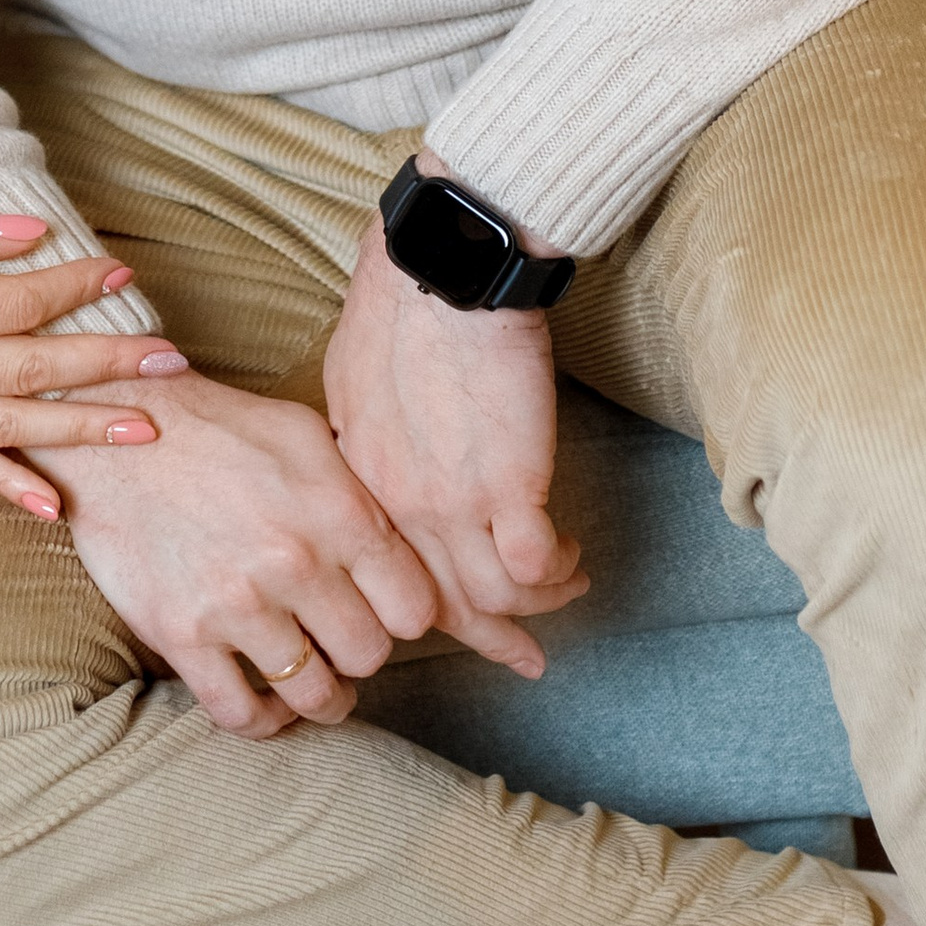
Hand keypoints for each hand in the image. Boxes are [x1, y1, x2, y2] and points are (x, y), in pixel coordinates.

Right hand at [0, 193, 187, 518]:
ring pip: (10, 428)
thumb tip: (31, 235)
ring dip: (81, 430)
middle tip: (172, 362)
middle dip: (106, 364)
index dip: (75, 285)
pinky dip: (6, 487)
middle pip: (29, 368)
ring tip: (146, 430)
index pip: (15, 301)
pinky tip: (54, 505)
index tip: (125, 272)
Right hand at [48, 371, 440, 738]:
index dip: (406, 615)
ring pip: (314, 694)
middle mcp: (294, 562)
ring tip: (318, 686)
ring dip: (323, 698)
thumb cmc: (217, 427)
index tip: (387, 613)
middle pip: (368, 655)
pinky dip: (264, 721)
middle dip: (362, 653)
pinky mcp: (183, 634)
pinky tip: (269, 704)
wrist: (118, 433)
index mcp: (337, 511)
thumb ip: (357, 492)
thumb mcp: (304, 433)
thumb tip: (402, 541)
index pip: (414, 608)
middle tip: (344, 642)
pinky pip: (241, 713)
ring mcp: (237, 604)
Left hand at [322, 213, 586, 673]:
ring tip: (567, 580)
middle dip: (490, 637)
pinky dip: (556, 571)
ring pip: (493, 595)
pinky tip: (572, 554)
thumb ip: (364, 431)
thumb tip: (379, 451)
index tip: (462, 625)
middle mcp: (401, 504)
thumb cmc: (399, 301)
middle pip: (442, 605)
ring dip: (537, 600)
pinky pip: (533, 564)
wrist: (444, 268)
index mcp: (363, 481)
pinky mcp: (510, 484)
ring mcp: (454, 500)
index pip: (391, 575)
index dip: (429, 611)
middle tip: (526, 657)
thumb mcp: (352, 376)